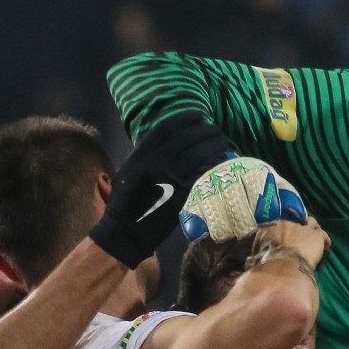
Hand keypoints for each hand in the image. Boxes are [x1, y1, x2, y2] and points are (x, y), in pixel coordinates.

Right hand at [89, 116, 233, 267]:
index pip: (167, 127)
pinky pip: (203, 173)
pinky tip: (221, 162)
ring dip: (214, 145)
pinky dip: (214, 165)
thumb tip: (174, 144)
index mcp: (141, 154)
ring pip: (198, 153)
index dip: (186, 119)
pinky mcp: (182, 193)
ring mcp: (170, 177)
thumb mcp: (131, 171)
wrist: (125, 231)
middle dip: (205, 130)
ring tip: (223, 143)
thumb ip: (149, 155)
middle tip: (216, 131)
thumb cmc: (126, 203)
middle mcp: (155, 161)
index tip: (199, 117)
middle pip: (186, 137)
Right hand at [260, 213, 329, 270]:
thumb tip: (251, 259)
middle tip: (299, 242)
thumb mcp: (256, 256)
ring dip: (313, 230)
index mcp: (272, 226)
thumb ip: (256, 253)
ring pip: (312, 223)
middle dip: (298, 231)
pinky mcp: (317, 236)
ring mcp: (304, 228)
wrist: (283, 266)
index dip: (282, 234)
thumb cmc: (267, 262)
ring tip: (314, 239)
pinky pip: (325, 236)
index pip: (278, 225)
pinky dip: (325, 243)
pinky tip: (325, 249)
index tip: (283, 242)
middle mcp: (289, 223)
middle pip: (296, 223)